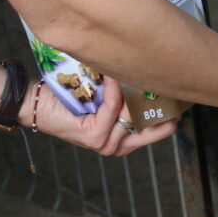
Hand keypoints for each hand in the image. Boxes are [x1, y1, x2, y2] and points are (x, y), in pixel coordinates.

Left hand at [23, 75, 176, 156]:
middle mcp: (118, 147)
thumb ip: (126, 100)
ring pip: (132, 114)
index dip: (171, 112)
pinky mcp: (95, 136)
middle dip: (162, 105)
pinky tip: (115, 75)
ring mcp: (107, 144)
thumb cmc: (71, 100)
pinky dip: (115, 88)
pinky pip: (113, 107)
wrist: (37, 104)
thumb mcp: (105, 103)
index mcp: (125, 142)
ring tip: (134, 69)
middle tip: (167, 81)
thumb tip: (152, 75)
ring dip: (133, 90)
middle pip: (154, 127)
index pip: (160, 130)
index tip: (179, 91)